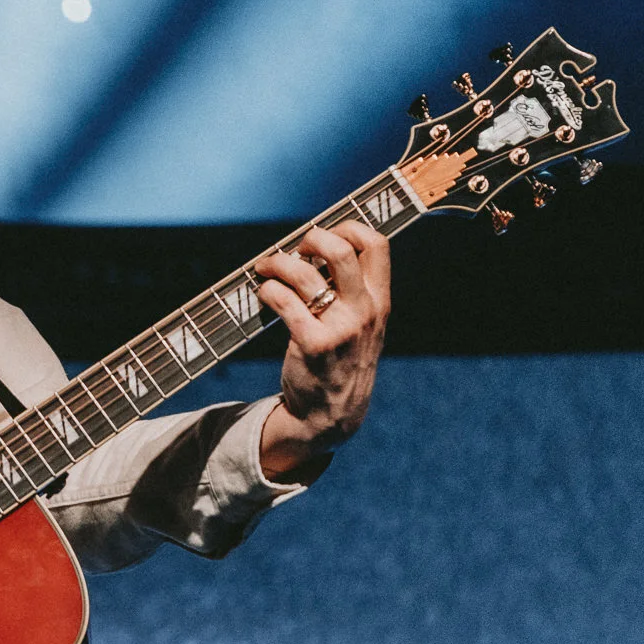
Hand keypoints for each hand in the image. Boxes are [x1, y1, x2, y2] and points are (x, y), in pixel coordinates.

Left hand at [251, 221, 390, 479]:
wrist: (330, 415)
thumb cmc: (340, 361)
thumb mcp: (362, 326)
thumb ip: (351, 291)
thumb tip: (318, 247)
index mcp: (379, 302)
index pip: (377, 244)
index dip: (348, 227)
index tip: (323, 236)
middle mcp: (364, 312)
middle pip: (342, 250)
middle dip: (311, 238)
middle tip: (295, 248)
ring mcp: (339, 329)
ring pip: (304, 273)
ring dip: (277, 263)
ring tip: (266, 268)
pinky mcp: (311, 344)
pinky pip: (284, 300)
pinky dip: (267, 289)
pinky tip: (264, 294)